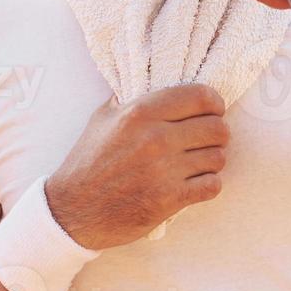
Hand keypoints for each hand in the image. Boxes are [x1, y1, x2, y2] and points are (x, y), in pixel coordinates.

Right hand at [45, 84, 228, 250]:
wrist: (72, 211)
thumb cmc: (87, 163)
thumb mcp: (102, 119)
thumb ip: (130, 99)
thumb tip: (151, 79)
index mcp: (140, 113)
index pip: (201, 97)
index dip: (214, 103)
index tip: (213, 110)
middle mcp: (156, 138)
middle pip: (216, 127)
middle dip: (217, 133)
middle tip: (208, 139)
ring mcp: (165, 170)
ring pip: (218, 157)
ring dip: (213, 160)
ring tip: (200, 162)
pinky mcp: (170, 200)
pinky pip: (213, 185)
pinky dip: (209, 184)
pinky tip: (196, 183)